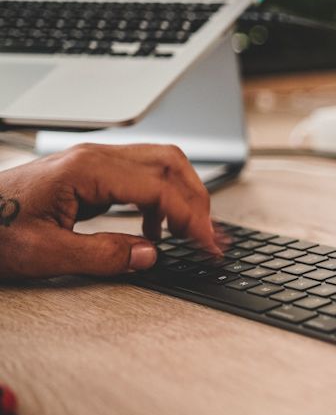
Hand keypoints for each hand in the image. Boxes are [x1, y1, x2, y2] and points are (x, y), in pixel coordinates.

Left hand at [0, 143, 218, 279]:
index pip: (159, 188)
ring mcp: (95, 161)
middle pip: (170, 163)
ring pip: (162, 164)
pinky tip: (156, 227)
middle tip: (209, 236)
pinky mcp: (93, 172)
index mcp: (87, 170)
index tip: (208, 244)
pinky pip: (143, 175)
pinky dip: (162, 199)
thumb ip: (103, 256)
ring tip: (191, 231)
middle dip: (198, 199)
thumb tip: (151, 255)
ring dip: (184, 195)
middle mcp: (96, 157)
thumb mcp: (46, 255)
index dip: (190, 217)